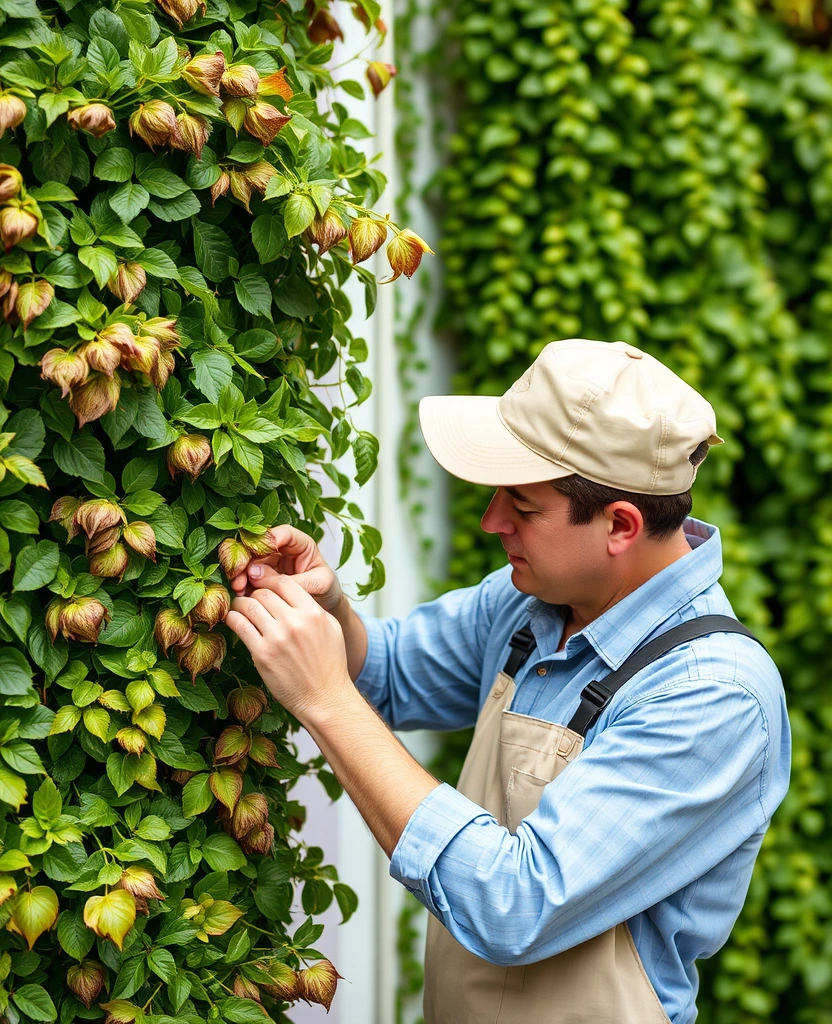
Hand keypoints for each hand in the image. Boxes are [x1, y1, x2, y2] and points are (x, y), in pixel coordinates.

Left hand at [225, 574, 351, 722]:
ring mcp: (277, 637)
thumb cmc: (329, 665)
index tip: (262, 585)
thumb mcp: (331, 628)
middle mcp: (295, 621)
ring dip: (240, 604)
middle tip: (250, 599)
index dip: (269, 581)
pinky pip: (239, 626)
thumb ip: (312, 608)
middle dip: (254, 593)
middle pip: (263, 593)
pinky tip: (233, 620)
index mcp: (313, 612)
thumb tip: (290, 595)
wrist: (325, 697)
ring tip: (239, 608)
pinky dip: (233, 619)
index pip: (283, 582)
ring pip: (248, 606)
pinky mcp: (262, 654)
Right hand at [229, 525, 342, 612]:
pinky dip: (242, 584)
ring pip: (251, 561)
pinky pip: (248, 577)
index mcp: (302, 544)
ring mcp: (272, 563)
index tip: (255, 552)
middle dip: (247, 560)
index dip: (267, 539)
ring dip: (241, 573)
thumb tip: (256, 574)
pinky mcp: (263, 577)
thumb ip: (292, 579)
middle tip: (239, 575)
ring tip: (238, 588)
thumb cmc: (327, 590)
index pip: (283, 533)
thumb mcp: (318, 584)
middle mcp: (284, 550)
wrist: (325, 609)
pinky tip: (239, 594)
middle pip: (260, 546)